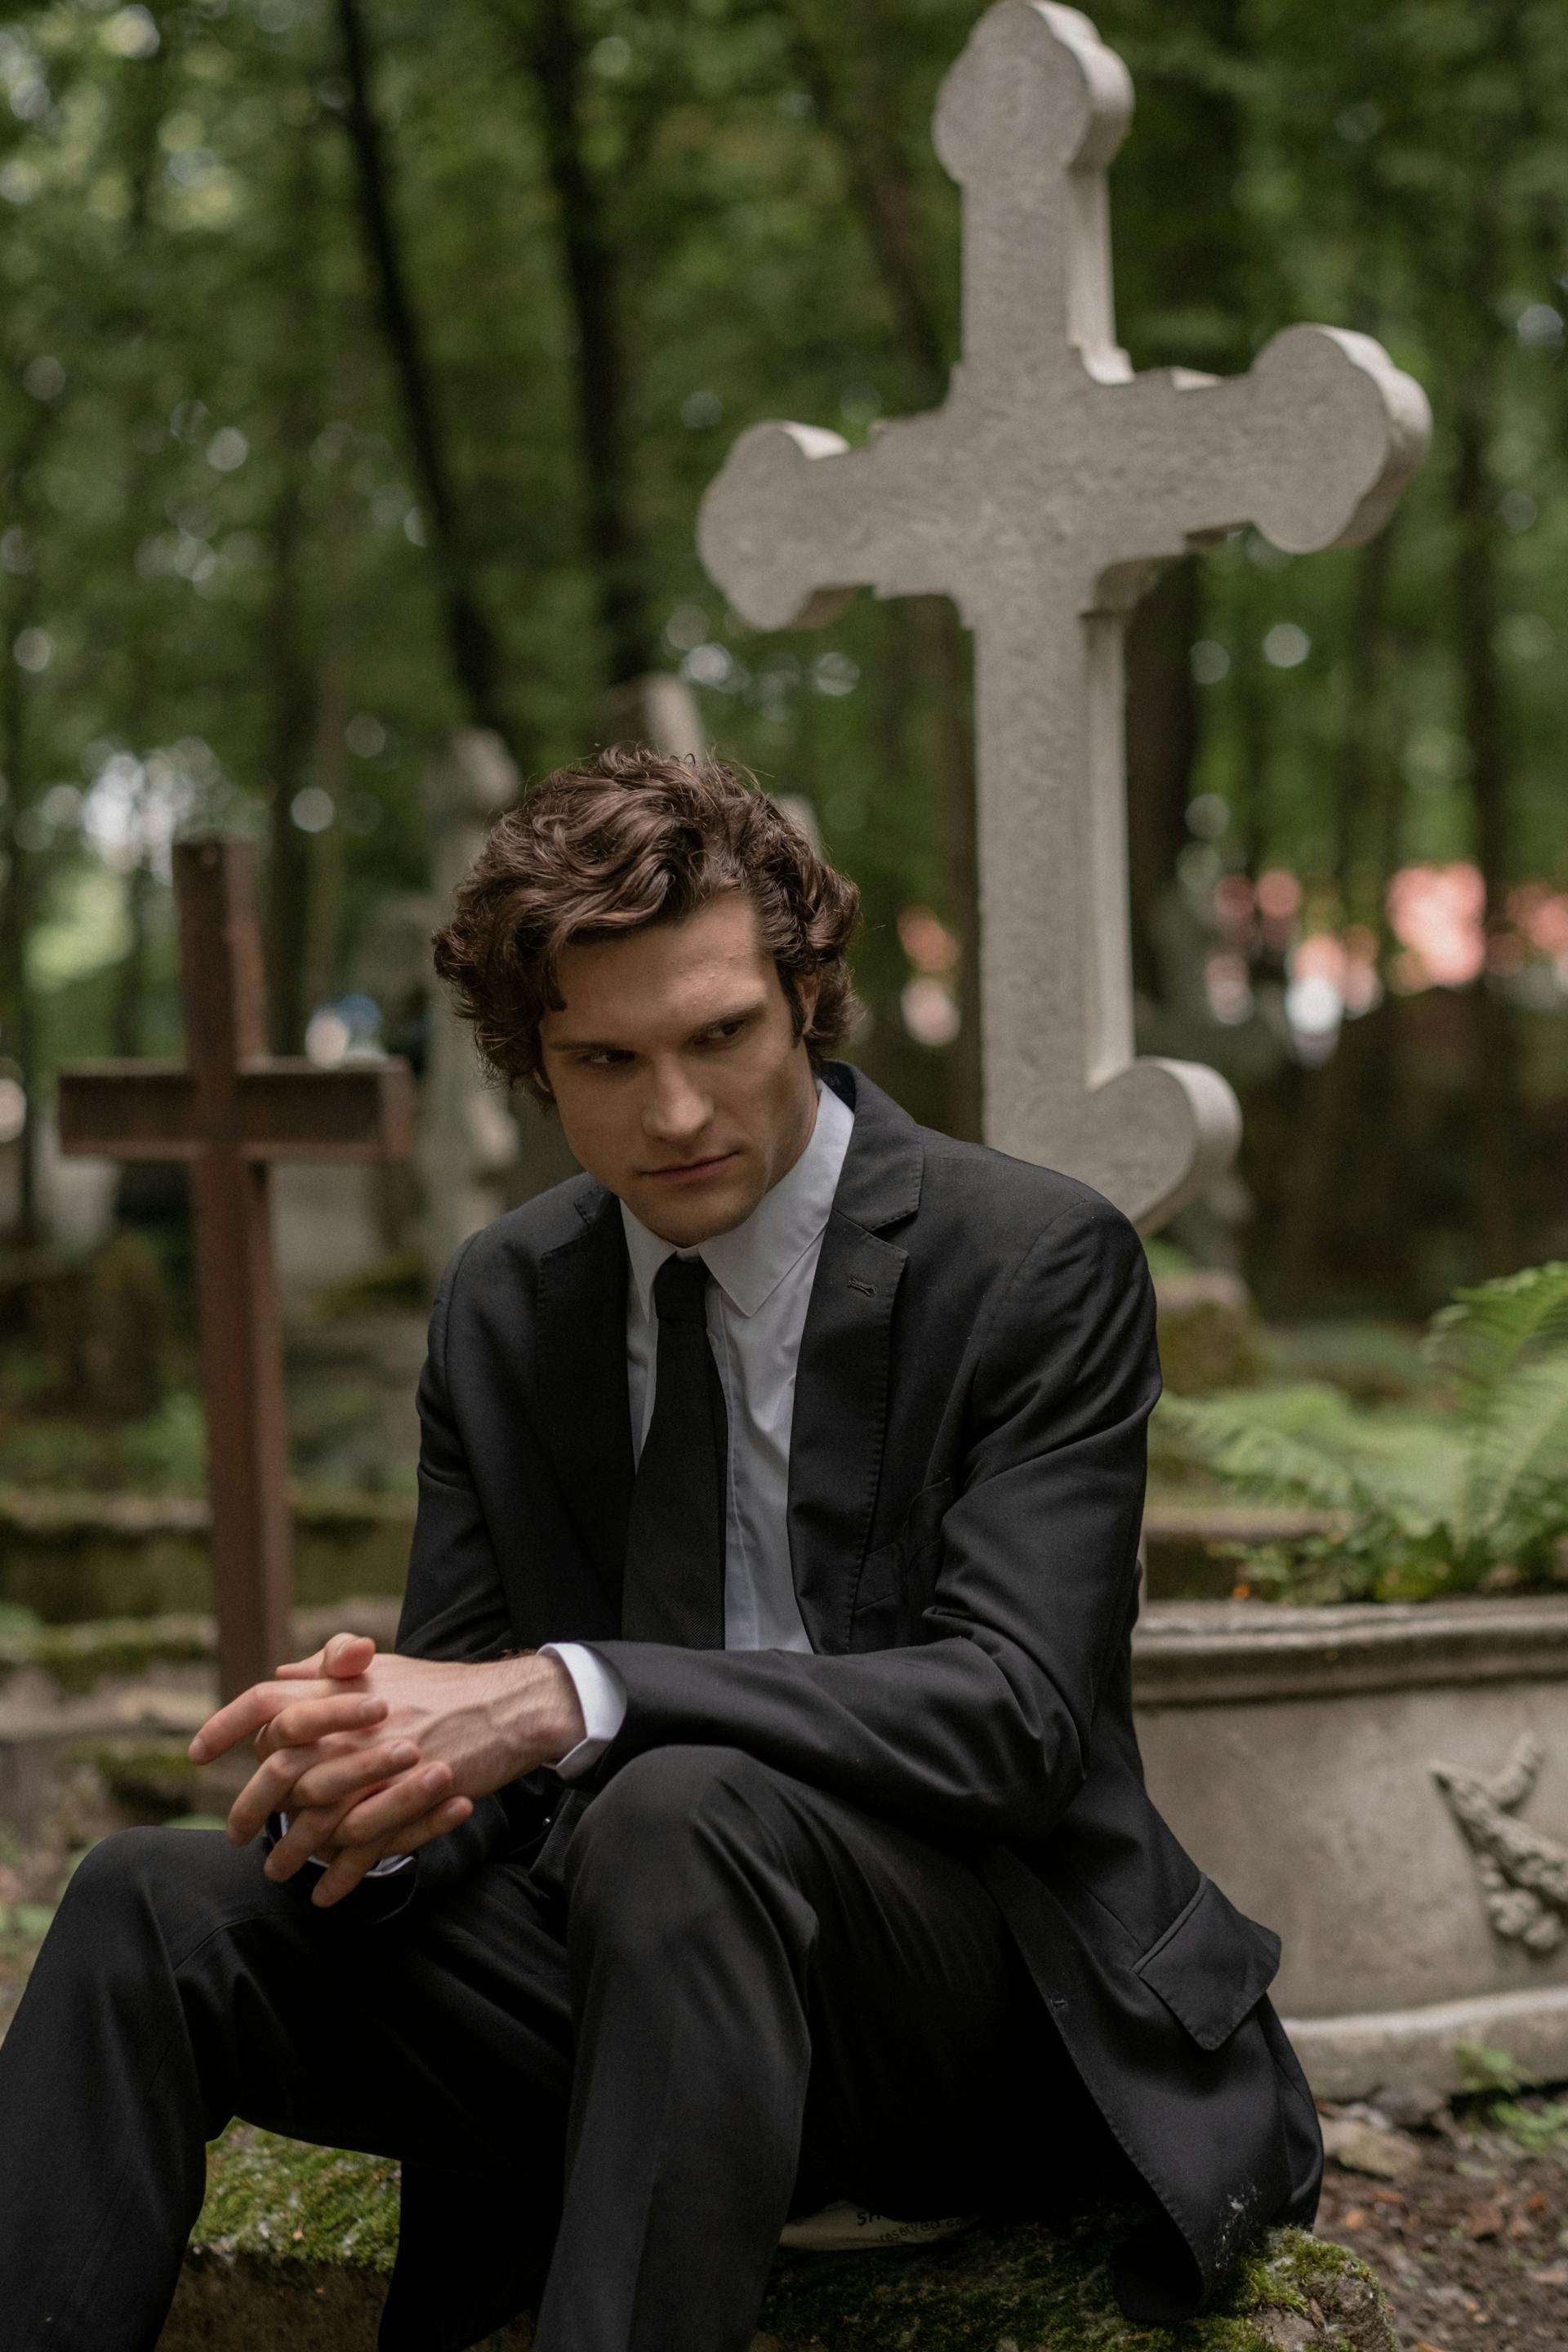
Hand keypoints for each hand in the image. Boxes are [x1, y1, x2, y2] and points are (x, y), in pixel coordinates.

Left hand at [190, 1643, 585, 1906]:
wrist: (507, 1706)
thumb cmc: (441, 1687)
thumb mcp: (381, 1666)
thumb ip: (327, 1670)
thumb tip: (280, 1676)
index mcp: (341, 1687)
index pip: (266, 1701)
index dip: (225, 1726)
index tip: (196, 1753)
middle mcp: (352, 1725)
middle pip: (280, 1770)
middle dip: (250, 1807)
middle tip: (236, 1834)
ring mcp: (380, 1765)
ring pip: (317, 1817)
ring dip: (292, 1851)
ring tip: (276, 1872)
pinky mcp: (409, 1800)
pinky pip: (363, 1846)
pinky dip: (341, 1874)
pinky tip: (327, 1893)